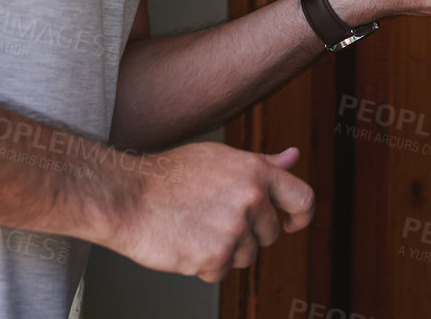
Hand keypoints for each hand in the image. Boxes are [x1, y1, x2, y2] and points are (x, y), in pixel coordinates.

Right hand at [97, 141, 313, 282]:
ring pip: (246, 256)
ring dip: (225, 251)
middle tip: (214, 220)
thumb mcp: (220, 158)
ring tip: (196, 229)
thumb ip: (262, 163)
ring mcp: (234, 229)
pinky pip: (220, 273)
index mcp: (256, 172)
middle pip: (269, 234)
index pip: (302, 198)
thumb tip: (293, 157)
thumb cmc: (169, 175)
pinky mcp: (215, 257)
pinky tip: (186, 244)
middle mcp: (251, 199)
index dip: (301, 215)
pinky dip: (204, 266)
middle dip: (248, 234)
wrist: (128, 196)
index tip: (292, 223)